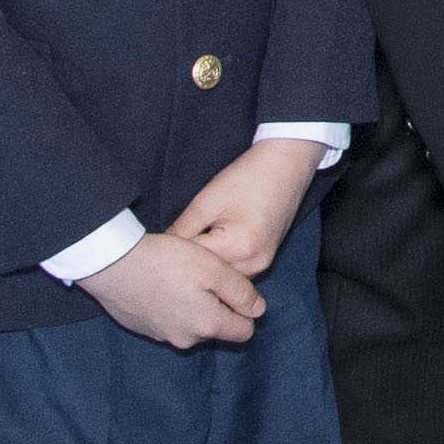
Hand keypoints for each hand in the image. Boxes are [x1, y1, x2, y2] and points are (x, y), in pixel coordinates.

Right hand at [81, 230, 261, 348]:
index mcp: (207, 326)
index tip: (233, 286)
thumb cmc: (167, 262)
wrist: (112, 264)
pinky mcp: (141, 327)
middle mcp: (185, 339)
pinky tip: (161, 283)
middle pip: (216, 327)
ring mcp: (161, 336)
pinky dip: (170, 305)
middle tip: (204, 276)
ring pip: (191, 323)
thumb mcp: (214, 268)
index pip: (243, 332)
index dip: (245, 308)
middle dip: (217, 306)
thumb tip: (258, 311)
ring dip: (192, 305)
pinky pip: (167, 320)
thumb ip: (240, 292)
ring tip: (181, 276)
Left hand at [167, 138, 322, 277]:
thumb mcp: (206, 202)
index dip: (172, 255)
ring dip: (204, 268)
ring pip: (220, 277)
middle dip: (187, 266)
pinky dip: (219, 265)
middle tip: (166, 254)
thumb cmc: (248, 177)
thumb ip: (180, 231)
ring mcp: (261, 265)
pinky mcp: (264, 261)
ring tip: (186, 252)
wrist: (287, 165)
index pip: (193, 263)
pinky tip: (207, 252)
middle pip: (208, 276)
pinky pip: (233, 272)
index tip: (157, 251)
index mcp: (238, 248)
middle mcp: (253, 264)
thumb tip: (160, 251)